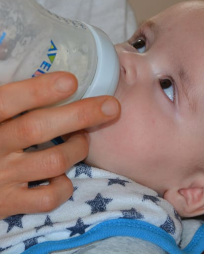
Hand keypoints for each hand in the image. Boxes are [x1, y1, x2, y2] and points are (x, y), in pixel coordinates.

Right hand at [0, 72, 119, 218]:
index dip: (39, 90)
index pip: (8, 101)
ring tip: (81, 139)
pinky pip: (49, 197)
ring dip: (78, 148)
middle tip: (111, 106)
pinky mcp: (10, 203)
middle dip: (80, 115)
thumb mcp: (0, 117)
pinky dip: (64, 185)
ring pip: (54, 161)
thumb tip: (60, 81)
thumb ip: (14, 102)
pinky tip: (62, 175)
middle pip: (37, 128)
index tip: (71, 81)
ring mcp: (1, 177)